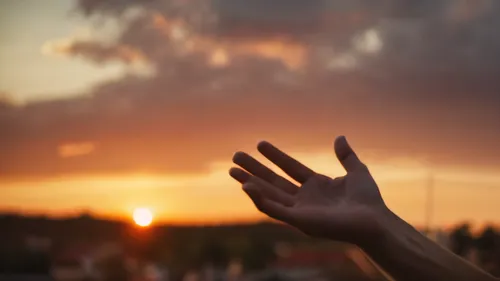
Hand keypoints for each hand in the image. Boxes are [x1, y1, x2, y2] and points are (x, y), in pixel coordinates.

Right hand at [229, 136, 389, 246]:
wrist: (374, 220)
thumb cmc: (369, 201)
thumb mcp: (357, 171)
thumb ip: (346, 156)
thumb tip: (339, 137)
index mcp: (315, 186)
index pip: (289, 168)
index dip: (275, 156)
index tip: (260, 144)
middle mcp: (304, 199)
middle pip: (273, 181)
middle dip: (254, 169)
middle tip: (235, 156)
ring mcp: (299, 210)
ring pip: (268, 195)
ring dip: (250, 182)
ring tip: (232, 170)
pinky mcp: (298, 221)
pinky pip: (274, 210)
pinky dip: (259, 199)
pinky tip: (247, 187)